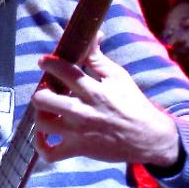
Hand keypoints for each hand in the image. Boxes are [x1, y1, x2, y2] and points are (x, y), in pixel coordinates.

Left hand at [31, 49, 179, 166]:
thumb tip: (93, 33)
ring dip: (40, 115)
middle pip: (43, 99)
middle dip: (41, 92)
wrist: (148, 137)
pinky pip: (50, 153)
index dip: (49, 63)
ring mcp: (78, 133)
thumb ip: (98, 57)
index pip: (63, 71)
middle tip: (48, 91)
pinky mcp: (78, 150)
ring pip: (42, 124)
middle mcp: (82, 112)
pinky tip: (44, 135)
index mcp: (93, 90)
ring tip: (48, 110)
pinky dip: (41, 146)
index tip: (44, 62)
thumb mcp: (118, 76)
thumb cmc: (132, 104)